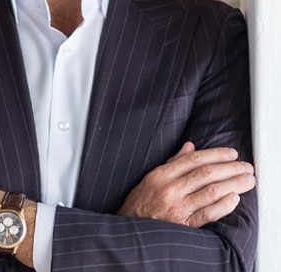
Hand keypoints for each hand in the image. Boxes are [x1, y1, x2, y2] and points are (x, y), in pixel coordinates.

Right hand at [118, 142, 255, 227]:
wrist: (130, 229)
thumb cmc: (141, 203)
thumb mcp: (152, 177)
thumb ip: (173, 162)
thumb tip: (190, 147)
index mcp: (161, 174)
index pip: (194, 160)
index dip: (216, 155)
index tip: (232, 153)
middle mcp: (170, 189)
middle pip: (205, 174)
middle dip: (230, 168)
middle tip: (246, 167)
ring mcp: (177, 207)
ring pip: (210, 192)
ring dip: (233, 185)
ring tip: (247, 181)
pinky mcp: (182, 225)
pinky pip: (206, 214)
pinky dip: (222, 206)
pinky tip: (234, 199)